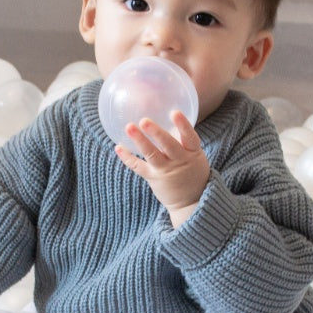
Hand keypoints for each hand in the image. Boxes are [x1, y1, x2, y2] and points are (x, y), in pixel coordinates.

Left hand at [115, 110, 208, 226]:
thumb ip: (182, 140)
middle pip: (168, 145)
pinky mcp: (153, 178)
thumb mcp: (194, 155)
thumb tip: (167, 117)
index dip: (183, 125)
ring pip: (152, 155)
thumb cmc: (192, 170)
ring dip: (139, 140)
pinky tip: (118, 147)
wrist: (191, 200)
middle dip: (156, 133)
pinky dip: (127, 157)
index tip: (174, 112)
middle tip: (144, 120)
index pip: (190, 137)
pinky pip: (138, 167)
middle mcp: (179, 161)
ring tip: (129, 127)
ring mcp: (166, 170)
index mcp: (193, 153)